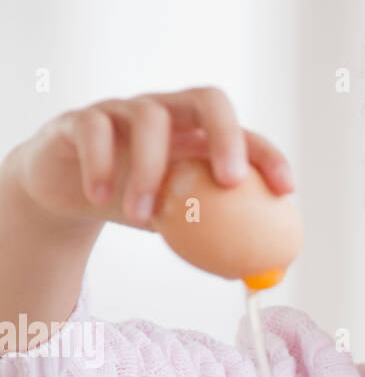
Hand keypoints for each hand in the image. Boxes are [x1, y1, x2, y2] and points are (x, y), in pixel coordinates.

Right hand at [10, 86, 294, 229]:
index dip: (267, 155)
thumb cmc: (134, 205)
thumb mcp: (176, 225)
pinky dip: (99, 164)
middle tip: (230, 181)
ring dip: (150, 170)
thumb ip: (213, 242)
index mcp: (197, 136)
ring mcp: (123, 111)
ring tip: (142, 215)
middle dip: (226, 136)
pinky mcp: (80, 119)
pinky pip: (93, 128)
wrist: (66, 192)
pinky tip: (99, 198)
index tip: (284, 189)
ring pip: (148, 117)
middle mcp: (168, 113)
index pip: (243, 133)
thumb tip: (255, 277)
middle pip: (207, 99)